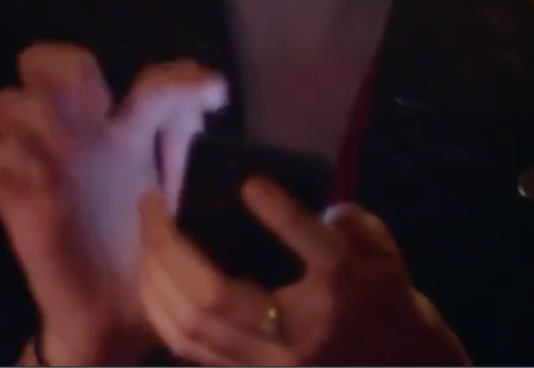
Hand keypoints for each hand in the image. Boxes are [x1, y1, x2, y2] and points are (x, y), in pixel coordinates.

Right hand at [0, 44, 226, 364]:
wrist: (114, 316)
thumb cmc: (145, 254)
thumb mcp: (173, 191)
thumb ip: (178, 138)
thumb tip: (209, 87)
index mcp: (120, 131)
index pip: (143, 79)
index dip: (179, 77)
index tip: (217, 95)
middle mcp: (75, 137)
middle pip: (41, 63)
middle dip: (61, 71)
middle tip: (98, 110)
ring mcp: (38, 164)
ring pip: (8, 104)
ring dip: (36, 119)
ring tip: (68, 151)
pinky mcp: (12, 200)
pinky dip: (13, 163)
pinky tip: (45, 184)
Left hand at [138, 178, 466, 365]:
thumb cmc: (386, 307)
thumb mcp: (382, 255)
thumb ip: (345, 221)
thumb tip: (286, 199)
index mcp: (345, 293)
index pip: (317, 250)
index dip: (282, 214)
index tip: (250, 183)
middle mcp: (299, 335)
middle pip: (216, 297)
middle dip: (170, 246)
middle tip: (152, 204)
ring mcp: (268, 364)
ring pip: (191, 327)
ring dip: (156, 276)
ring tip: (147, 234)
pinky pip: (188, 348)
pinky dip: (161, 309)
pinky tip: (152, 276)